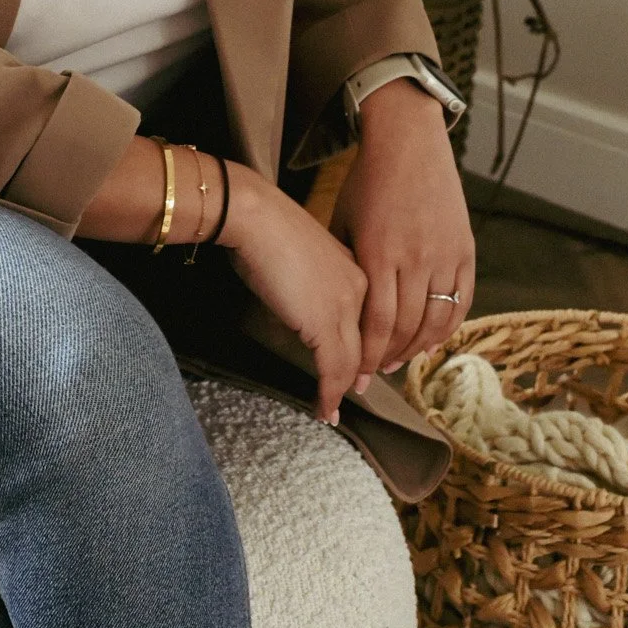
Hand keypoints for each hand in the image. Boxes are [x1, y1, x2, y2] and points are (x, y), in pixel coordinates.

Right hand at [222, 165, 369, 426]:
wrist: (256, 218)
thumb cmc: (268, 230)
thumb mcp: (302, 259)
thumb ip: (313, 285)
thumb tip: (302, 310)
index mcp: (359, 270)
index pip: (370, 321)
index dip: (365, 350)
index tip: (359, 369)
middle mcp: (361, 290)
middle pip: (366, 345)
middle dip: (359, 374)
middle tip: (352, 395)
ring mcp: (345, 308)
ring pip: (352, 362)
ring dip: (341, 390)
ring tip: (331, 409)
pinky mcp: (324, 324)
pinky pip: (333, 370)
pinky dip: (328, 393)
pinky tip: (323, 408)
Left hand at [328, 78, 474, 387]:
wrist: (408, 142)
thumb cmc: (367, 180)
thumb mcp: (345, 222)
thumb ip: (348, 265)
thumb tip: (343, 308)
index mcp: (380, 253)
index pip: (377, 322)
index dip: (368, 354)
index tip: (358, 374)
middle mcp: (416, 258)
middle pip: (407, 327)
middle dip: (390, 357)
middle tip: (377, 373)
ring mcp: (445, 254)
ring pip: (437, 320)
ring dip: (419, 347)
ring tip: (401, 360)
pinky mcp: (465, 249)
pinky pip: (461, 300)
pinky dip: (448, 326)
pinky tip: (432, 339)